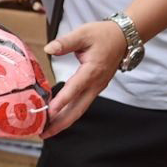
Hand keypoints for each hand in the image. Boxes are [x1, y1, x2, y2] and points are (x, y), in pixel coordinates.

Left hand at [41, 21, 126, 137]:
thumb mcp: (83, 33)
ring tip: (47, 131)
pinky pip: (82, 105)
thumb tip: (49, 48)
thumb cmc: (103, 35)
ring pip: (79, 110)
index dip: (62, 101)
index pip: (74, 88)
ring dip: (64, 121)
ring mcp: (96, 88)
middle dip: (60, 123)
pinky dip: (70, 114)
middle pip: (77, 109)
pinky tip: (58, 118)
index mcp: (92, 70)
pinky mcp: (95, 89)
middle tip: (43, 133)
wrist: (123, 38)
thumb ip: (65, 43)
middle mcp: (95, 84)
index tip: (49, 112)